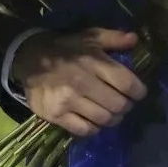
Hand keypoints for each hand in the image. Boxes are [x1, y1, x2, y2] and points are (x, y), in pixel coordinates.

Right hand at [12, 28, 147, 137]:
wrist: (29, 59)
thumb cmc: (65, 48)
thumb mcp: (89, 36)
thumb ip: (113, 38)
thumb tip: (135, 39)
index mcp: (93, 62)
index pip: (127, 83)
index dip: (139, 91)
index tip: (138, 93)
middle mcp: (82, 82)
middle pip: (118, 105)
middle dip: (126, 106)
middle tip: (124, 104)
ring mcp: (68, 101)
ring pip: (104, 119)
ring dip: (113, 118)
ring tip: (111, 113)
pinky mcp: (56, 115)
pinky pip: (85, 130)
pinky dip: (94, 128)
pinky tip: (94, 121)